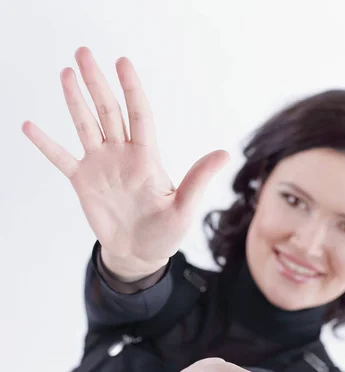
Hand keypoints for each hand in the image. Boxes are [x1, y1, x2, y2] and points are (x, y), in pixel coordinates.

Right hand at [22, 47, 228, 268]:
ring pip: (86, 126)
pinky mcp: (83, 181)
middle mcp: (121, 155)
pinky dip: (46, 144)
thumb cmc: (165, 233)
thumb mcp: (184, 209)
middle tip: (83, 53)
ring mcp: (100, 166)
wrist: (139, 254)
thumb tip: (224, 154)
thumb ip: (198, 181)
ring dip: (75, 101)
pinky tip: (30, 126)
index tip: (122, 63)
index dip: (131, 89)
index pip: (139, 115)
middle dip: (96, 83)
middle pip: (108, 112)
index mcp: (146, 158)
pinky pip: (61, 158)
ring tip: (66, 73)